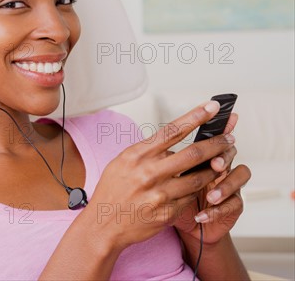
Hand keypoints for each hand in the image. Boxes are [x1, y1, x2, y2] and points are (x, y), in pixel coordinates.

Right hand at [84, 101, 237, 250]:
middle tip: (229, 139)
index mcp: (137, 155)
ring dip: (213, 169)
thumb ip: (147, 152)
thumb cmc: (112, 191)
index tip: (212, 108)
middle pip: (193, 153)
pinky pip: (190, 197)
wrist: (104, 225)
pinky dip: (198, 190)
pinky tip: (201, 186)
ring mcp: (160, 194)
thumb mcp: (122, 162)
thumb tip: (173, 145)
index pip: (172, 131)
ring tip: (220, 163)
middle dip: (216, 144)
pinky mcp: (167, 212)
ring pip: (198, 178)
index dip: (195, 117)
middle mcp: (149, 173)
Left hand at [173, 114, 251, 245]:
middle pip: (229, 152)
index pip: (212, 137)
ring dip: (226, 186)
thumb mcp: (163, 176)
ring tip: (211, 197)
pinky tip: (202, 216)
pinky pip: (234, 204)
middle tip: (215, 164)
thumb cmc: (168, 198)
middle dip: (223, 156)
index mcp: (203, 156)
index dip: (218, 128)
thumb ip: (167, 162)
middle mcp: (219, 166)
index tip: (221, 120)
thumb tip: (164, 151)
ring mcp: (229, 185)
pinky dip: (218, 210)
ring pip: (241, 175)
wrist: (180, 224)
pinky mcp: (233, 206)